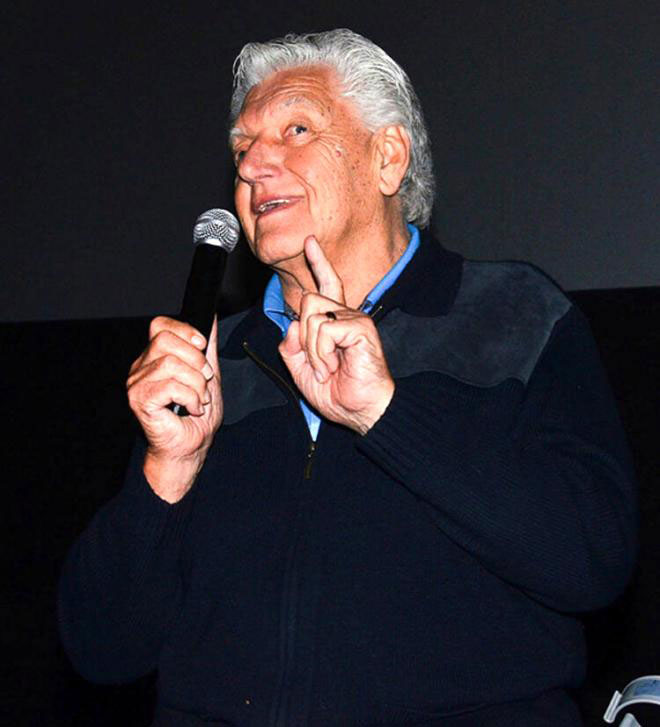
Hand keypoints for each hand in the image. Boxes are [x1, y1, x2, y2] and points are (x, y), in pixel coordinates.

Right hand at [126, 316, 222, 501]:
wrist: (191, 448)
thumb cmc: (196, 418)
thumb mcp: (209, 376)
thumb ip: (208, 348)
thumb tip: (212, 318)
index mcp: (155, 358)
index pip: (160, 325)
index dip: (184, 330)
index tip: (202, 346)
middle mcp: (141, 367)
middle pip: (165, 340)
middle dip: (196, 360)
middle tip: (205, 381)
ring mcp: (137, 384)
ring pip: (170, 364)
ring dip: (196, 384)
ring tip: (200, 399)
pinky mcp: (140, 400)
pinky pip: (170, 385)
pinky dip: (190, 397)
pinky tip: (192, 408)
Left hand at [279, 237, 394, 433]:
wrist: (360, 411)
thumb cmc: (338, 393)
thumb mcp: (302, 370)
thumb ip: (292, 347)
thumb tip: (292, 325)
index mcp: (335, 323)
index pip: (325, 285)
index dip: (318, 263)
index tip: (310, 242)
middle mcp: (347, 316)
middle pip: (308, 300)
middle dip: (303, 338)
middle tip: (318, 365)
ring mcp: (356, 319)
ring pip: (312, 315)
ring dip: (312, 349)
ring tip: (327, 369)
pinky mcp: (361, 328)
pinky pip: (324, 329)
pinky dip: (320, 353)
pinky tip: (333, 367)